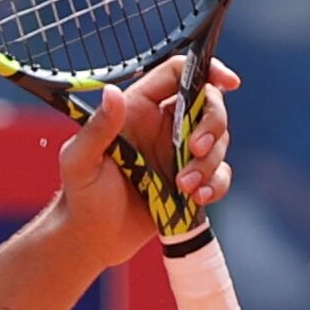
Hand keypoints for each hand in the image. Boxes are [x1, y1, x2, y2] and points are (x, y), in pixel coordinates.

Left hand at [48, 55, 238, 269]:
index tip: (229, 83)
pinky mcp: (191, 180)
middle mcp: (163, 125)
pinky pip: (219, 174)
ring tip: (182, 187)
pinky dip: (215, 185)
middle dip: (213, 124)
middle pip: (209, 104)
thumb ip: (98, 128)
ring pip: (218, 141)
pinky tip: (196, 198)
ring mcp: (180, 153)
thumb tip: (112, 93)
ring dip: (208, 163)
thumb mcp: (81, 161)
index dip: (208, 71)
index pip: (179, 74)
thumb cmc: (80, 196)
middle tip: (195, 149)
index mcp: (138, 109)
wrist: (93, 239)